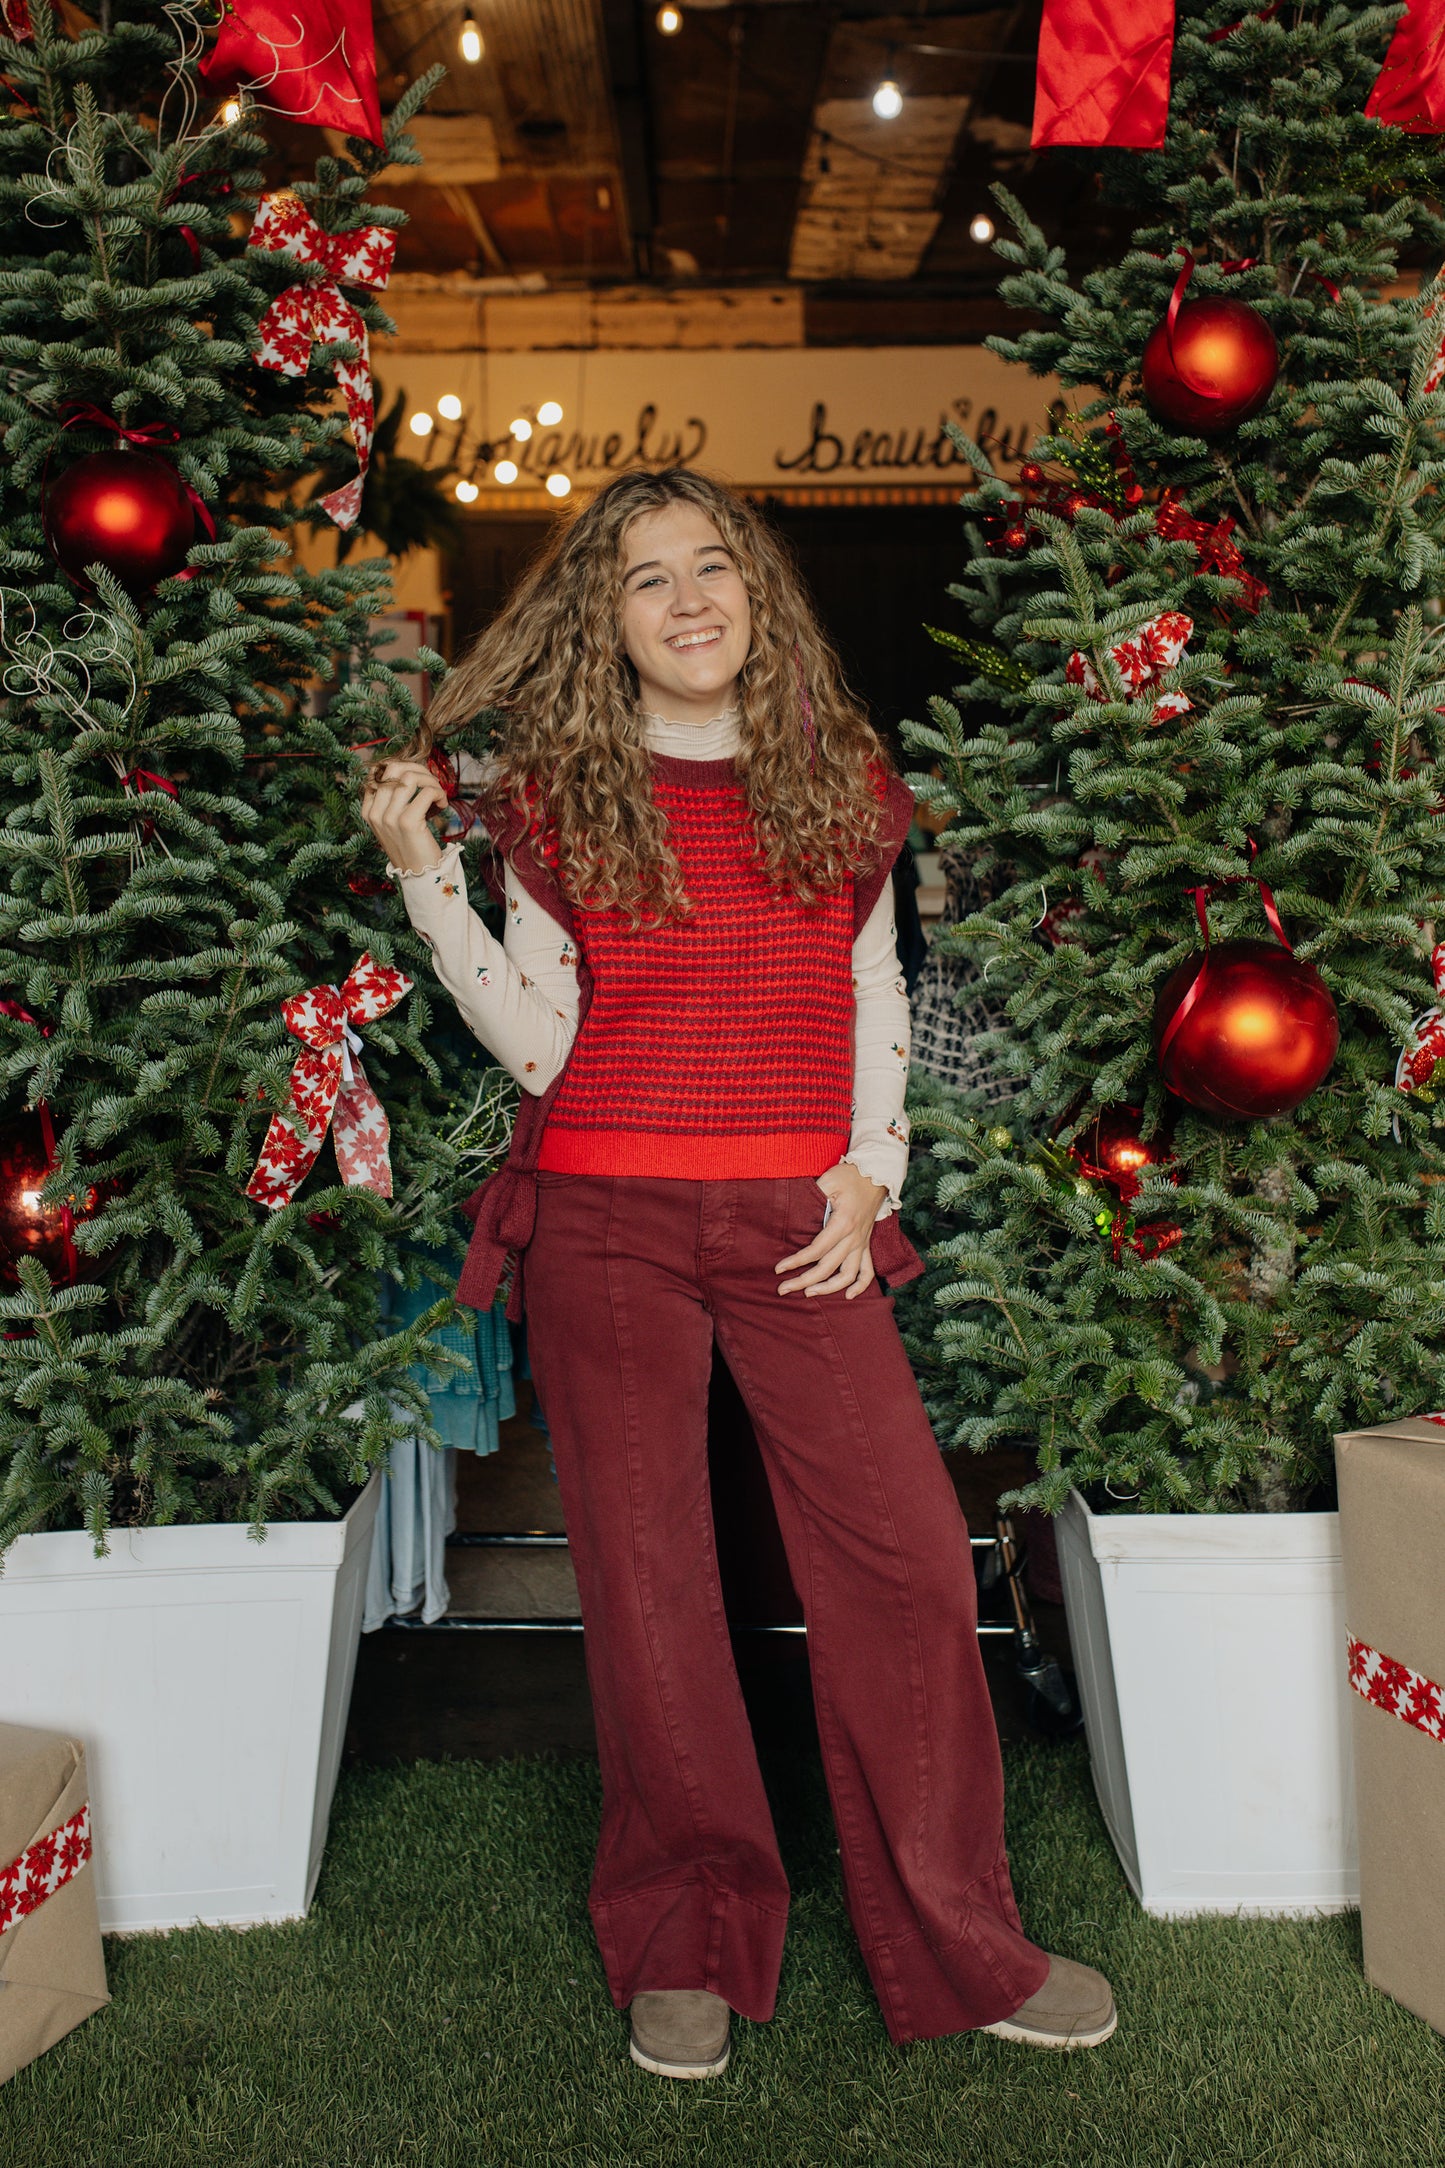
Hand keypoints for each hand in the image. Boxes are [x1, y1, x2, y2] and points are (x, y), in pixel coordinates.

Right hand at [359, 758, 447, 875]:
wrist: (420, 878)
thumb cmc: (412, 848)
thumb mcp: (395, 824)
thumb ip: (395, 801)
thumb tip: (411, 772)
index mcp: (369, 811)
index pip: (378, 772)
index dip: (403, 768)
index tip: (419, 780)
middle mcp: (375, 813)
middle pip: (394, 768)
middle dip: (419, 770)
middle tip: (432, 784)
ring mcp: (389, 818)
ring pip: (410, 777)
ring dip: (431, 781)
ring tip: (438, 795)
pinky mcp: (408, 823)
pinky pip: (426, 792)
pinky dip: (439, 793)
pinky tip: (443, 804)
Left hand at [775, 1161, 887, 1299]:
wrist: (876, 1175)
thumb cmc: (849, 1177)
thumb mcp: (828, 1181)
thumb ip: (812, 1196)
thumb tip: (792, 1210)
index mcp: (843, 1223)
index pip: (816, 1250)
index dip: (796, 1262)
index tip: (779, 1269)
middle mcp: (854, 1238)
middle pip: (827, 1268)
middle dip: (803, 1281)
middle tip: (783, 1289)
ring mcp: (861, 1243)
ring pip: (848, 1275)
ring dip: (828, 1289)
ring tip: (809, 1294)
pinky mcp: (866, 1244)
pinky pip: (867, 1271)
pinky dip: (860, 1286)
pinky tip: (848, 1296)